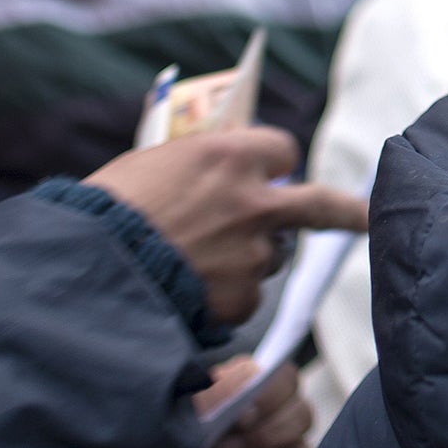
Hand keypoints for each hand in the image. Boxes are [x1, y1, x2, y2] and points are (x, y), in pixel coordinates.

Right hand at [85, 127, 366, 323]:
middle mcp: (253, 201)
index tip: (276, 171)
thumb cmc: (103, 212)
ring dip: (250, 258)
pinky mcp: (243, 296)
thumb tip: (226, 172)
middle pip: (320, 204)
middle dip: (349, 212)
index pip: (283, 150)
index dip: (276, 163)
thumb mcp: (153, 166)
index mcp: (230, 156)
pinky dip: (226, 297)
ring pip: (271, 256)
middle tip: (366, 216)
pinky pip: (246, 296)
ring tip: (196, 263)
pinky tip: (188, 293)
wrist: (80, 272)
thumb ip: (200, 167)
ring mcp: (253, 251)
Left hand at [197, 358, 311, 447]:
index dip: (269, 398)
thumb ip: (207, 393)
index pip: (287, 379)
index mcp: (273, 385)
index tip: (240, 418)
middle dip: (258, 440)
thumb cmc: (196, 423)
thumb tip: (214, 396)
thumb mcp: (194, 400)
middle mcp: (293, 414)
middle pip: (301, 418)